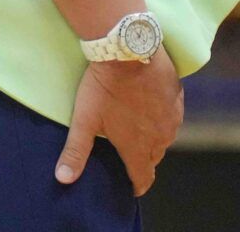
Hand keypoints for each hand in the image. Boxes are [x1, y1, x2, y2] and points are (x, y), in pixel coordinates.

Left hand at [57, 53, 182, 195]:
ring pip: (164, 138)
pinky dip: (161, 119)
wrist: (128, 50)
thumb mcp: (84, 120)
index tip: (132, 188)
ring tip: (138, 135)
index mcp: (138, 147)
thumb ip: (76, 151)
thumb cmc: (104, 87)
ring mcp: (172, 118)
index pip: (142, 177)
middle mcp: (160, 138)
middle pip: (153, 157)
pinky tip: (150, 111)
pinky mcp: (177, 99)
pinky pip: (171, 117)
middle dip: (142, 161)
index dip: (136, 185)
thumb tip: (63, 179)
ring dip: (153, 140)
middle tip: (129, 158)